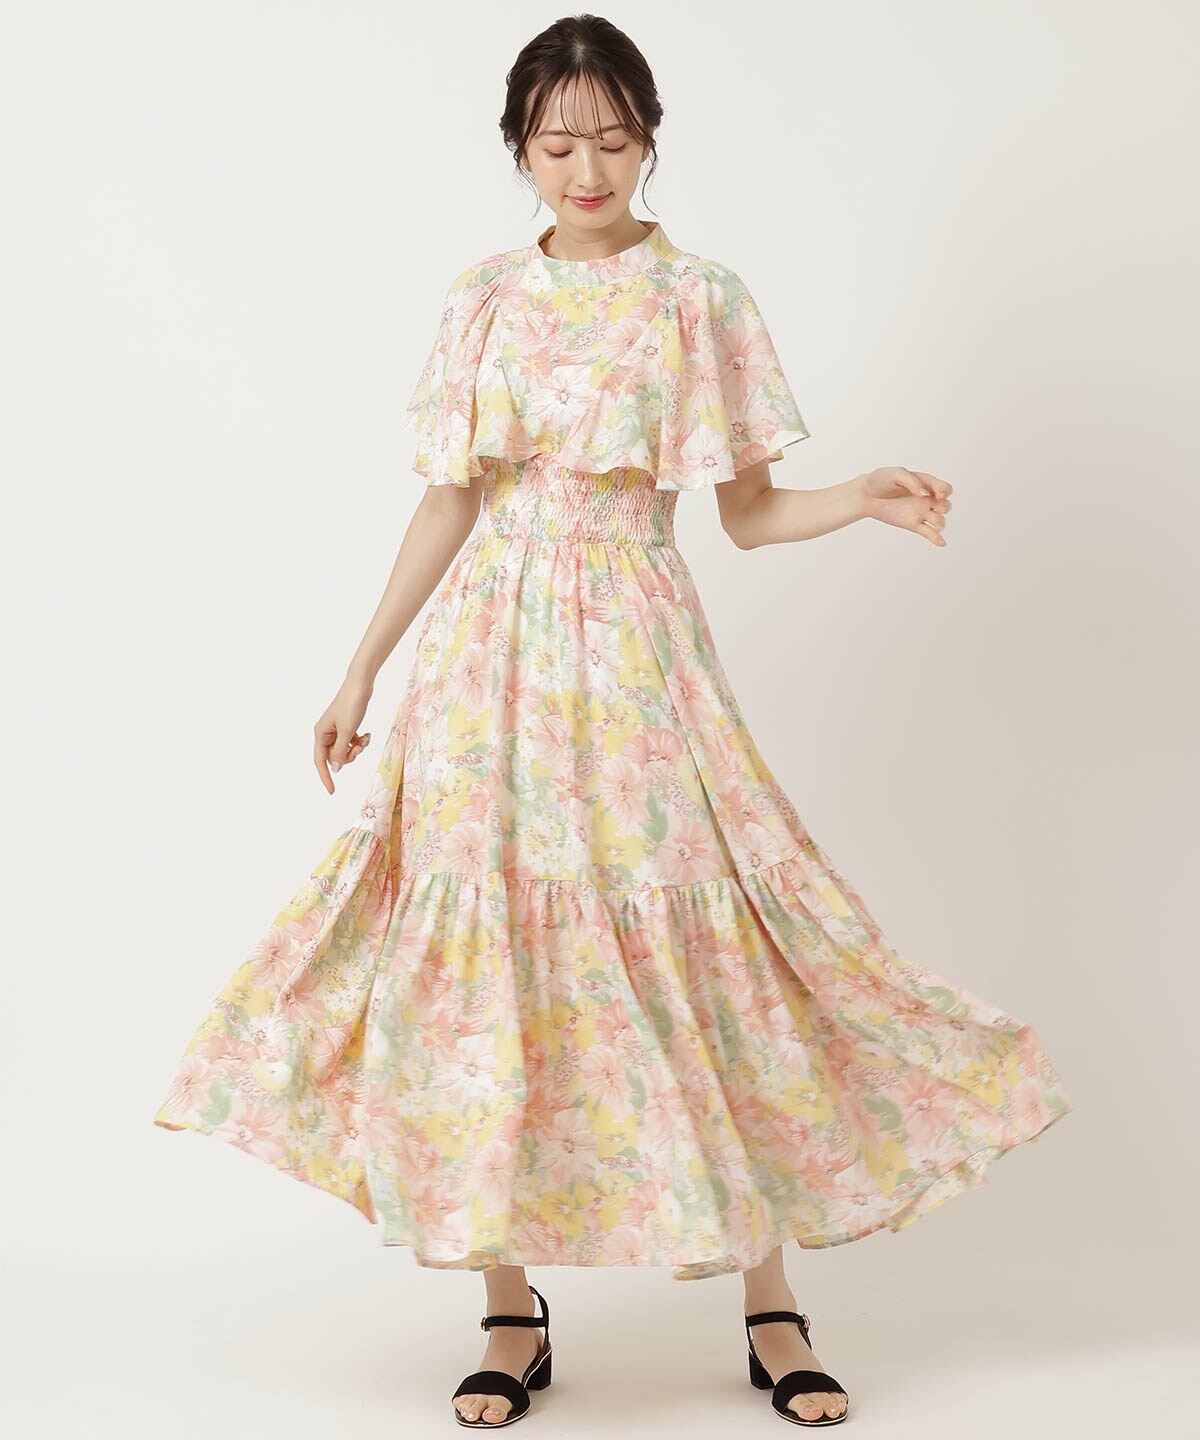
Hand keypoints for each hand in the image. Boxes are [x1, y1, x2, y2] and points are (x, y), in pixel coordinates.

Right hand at [313, 676, 373, 793]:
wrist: (361, 684)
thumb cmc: (352, 705)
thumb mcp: (347, 731)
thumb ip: (341, 751)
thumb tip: (336, 769)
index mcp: (320, 734)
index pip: (320, 761)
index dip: (326, 777)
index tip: (332, 791)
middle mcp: (325, 733)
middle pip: (334, 757)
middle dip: (348, 756)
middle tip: (359, 748)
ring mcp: (336, 729)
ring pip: (344, 750)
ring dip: (356, 749)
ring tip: (365, 739)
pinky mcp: (346, 726)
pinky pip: (351, 741)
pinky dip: (360, 741)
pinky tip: (368, 734)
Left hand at [858, 467, 952, 546]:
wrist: (867, 495)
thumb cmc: (881, 480)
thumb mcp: (896, 474)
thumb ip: (912, 482)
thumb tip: (923, 494)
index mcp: (926, 484)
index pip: (944, 488)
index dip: (945, 491)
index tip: (937, 494)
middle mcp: (927, 499)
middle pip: (946, 505)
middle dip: (945, 507)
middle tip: (938, 508)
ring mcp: (920, 512)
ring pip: (939, 520)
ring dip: (941, 523)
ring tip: (937, 525)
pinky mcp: (913, 524)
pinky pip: (928, 532)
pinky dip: (936, 538)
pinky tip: (942, 543)